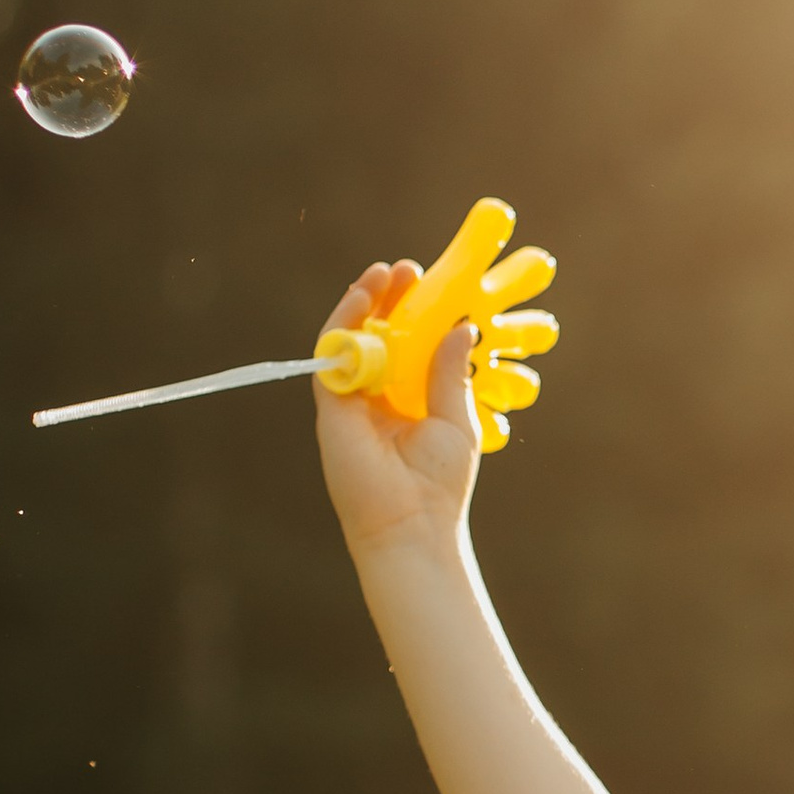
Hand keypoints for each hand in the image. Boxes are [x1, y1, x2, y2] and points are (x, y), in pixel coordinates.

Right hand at [313, 265, 478, 561]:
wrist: (412, 523)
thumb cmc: (440, 483)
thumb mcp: (456, 417)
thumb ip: (451, 372)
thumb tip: (462, 328)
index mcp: (408, 399)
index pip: (406, 346)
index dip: (414, 314)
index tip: (427, 285)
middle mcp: (377, 397)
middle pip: (375, 337)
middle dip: (387, 300)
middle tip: (403, 270)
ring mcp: (351, 401)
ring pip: (349, 340)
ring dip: (362, 304)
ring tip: (381, 274)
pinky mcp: (331, 408)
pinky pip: (331, 357)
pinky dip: (342, 326)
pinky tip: (361, 300)